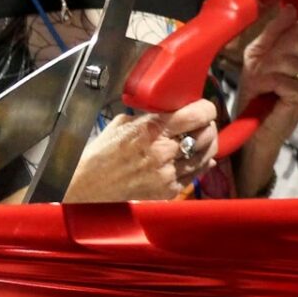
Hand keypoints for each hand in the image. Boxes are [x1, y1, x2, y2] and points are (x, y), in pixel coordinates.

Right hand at [65, 99, 220, 202]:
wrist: (89, 185)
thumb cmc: (103, 153)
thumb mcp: (124, 122)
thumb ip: (151, 116)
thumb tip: (171, 110)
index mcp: (151, 129)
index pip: (197, 115)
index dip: (207, 108)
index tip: (206, 107)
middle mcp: (163, 151)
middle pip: (206, 134)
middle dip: (208, 126)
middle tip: (205, 122)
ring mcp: (167, 173)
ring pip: (206, 155)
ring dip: (208, 145)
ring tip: (203, 139)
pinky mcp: (168, 190)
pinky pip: (195, 174)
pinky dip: (200, 164)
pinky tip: (198, 157)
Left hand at [236, 5, 297, 128]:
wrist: (254, 126)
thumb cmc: (258, 91)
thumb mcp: (260, 53)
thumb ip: (274, 30)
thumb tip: (291, 8)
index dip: (288, 32)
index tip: (273, 47)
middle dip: (273, 53)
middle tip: (264, 69)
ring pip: (289, 58)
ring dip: (267, 70)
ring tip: (264, 84)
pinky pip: (282, 77)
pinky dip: (267, 83)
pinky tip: (266, 93)